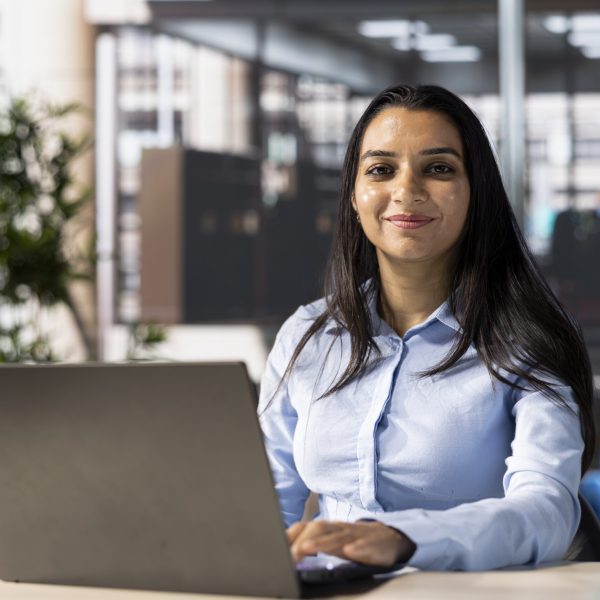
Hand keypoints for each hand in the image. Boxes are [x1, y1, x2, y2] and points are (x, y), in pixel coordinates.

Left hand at [286, 520, 415, 565]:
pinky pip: (366, 545)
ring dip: (323, 543)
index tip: (276, 550)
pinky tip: (350, 552)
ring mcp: (357, 535)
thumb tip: (284, 552)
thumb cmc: (353, 542)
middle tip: (290, 555)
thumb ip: (310, 544)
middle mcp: (339, 529)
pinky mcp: (374, 545)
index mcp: (327, 529)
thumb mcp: (331, 542)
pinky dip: (358, 548)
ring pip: (339, 536)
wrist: (388, 538)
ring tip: (308, 549)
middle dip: (303, 541)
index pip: (305, 527)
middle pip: (319, 528)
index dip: (291, 536)